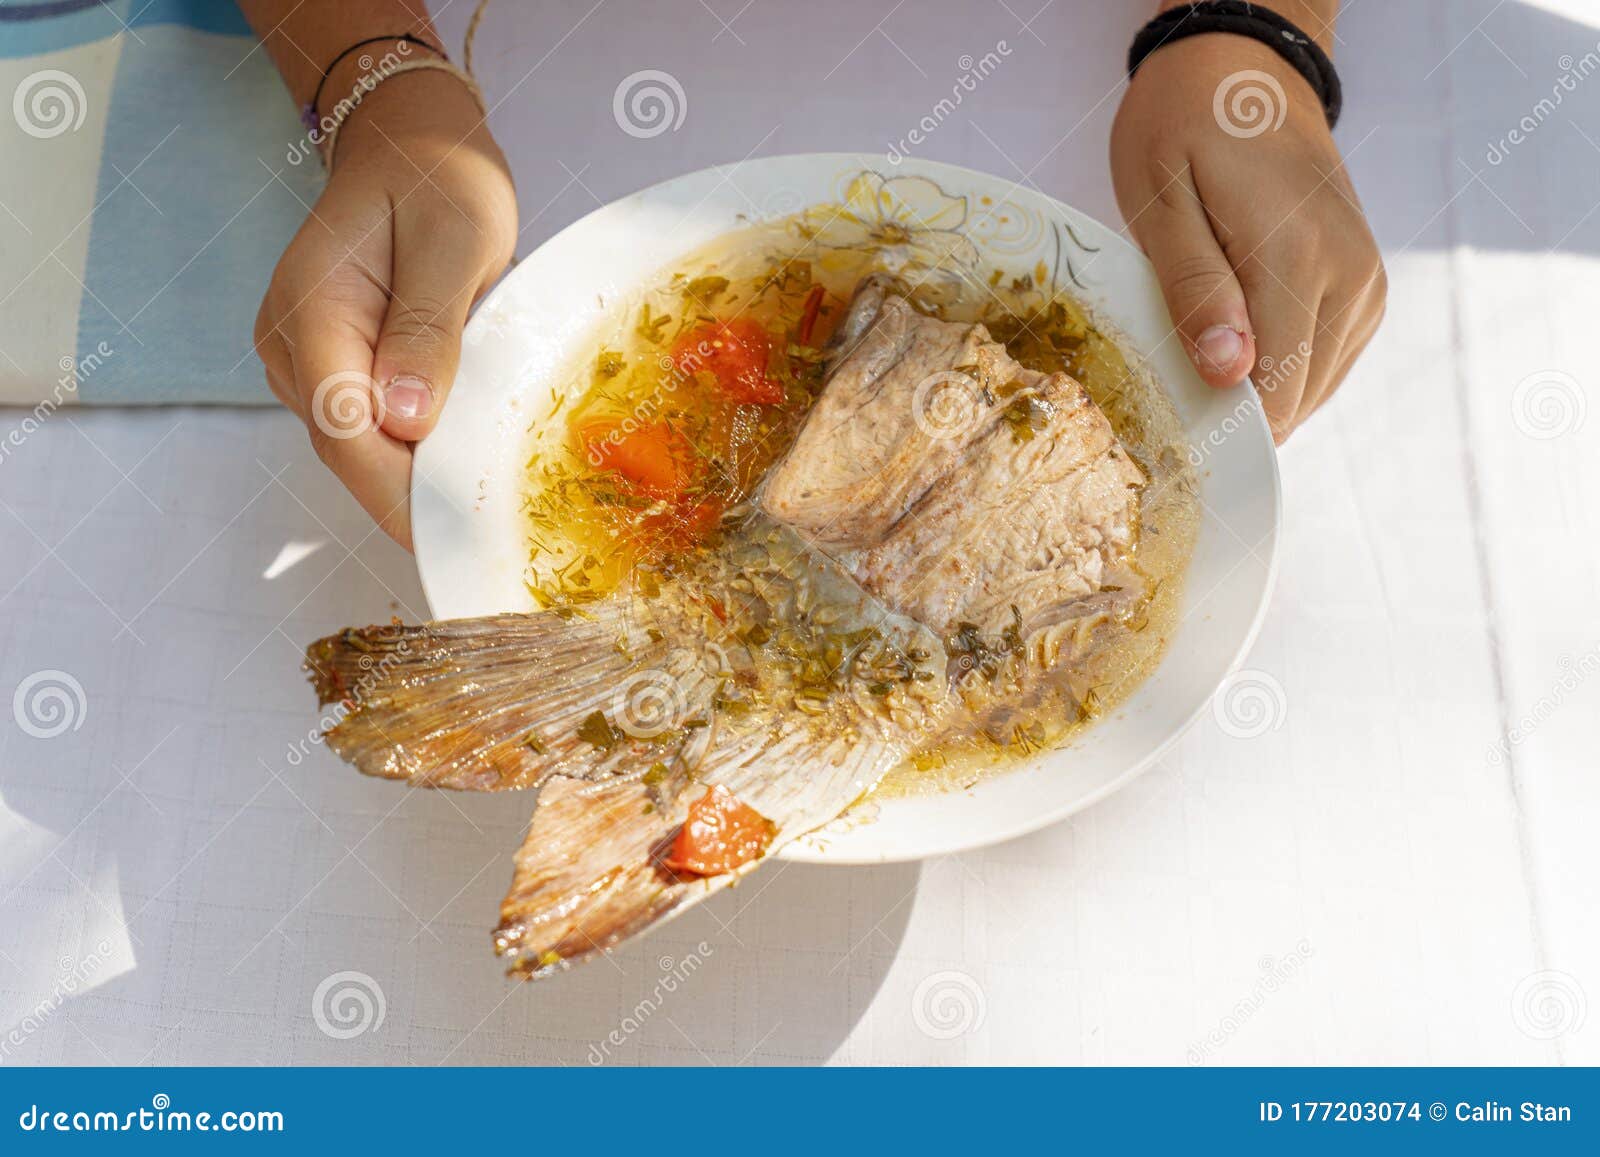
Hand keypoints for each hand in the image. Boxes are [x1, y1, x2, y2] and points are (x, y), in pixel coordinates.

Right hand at [255, 69, 516, 547]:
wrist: (411, 148)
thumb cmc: (440, 181)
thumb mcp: (454, 240)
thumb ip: (428, 327)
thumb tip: (406, 420)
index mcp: (312, 309)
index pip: (346, 428)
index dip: (402, 491)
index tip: (460, 532)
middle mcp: (293, 347)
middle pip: (350, 453)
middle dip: (416, 502)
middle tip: (489, 542)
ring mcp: (307, 364)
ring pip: (361, 451)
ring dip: (420, 484)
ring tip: (488, 517)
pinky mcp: (335, 373)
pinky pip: (374, 431)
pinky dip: (419, 457)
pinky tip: (468, 475)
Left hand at [1110, 33, 1384, 442]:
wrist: (1245, 72)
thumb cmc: (1183, 128)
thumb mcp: (1160, 200)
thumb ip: (1193, 287)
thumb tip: (1229, 372)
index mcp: (1298, 259)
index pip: (1271, 395)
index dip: (1218, 426)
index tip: (1166, 423)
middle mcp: (1351, 278)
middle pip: (1292, 401)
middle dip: (1230, 411)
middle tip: (1166, 380)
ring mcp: (1366, 285)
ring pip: (1310, 391)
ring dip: (1254, 391)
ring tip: (1197, 348)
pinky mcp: (1366, 289)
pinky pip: (1322, 365)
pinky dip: (1277, 371)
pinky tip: (1233, 343)